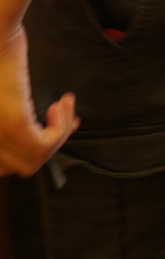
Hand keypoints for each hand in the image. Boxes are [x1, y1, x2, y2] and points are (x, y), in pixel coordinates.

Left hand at [0, 26, 77, 176]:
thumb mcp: (2, 91)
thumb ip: (8, 113)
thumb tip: (32, 125)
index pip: (5, 165)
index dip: (30, 154)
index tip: (50, 131)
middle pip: (20, 167)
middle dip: (47, 148)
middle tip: (64, 121)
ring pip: (34, 160)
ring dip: (58, 137)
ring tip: (64, 109)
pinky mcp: (13, 121)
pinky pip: (45, 145)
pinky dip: (61, 129)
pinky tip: (62, 105)